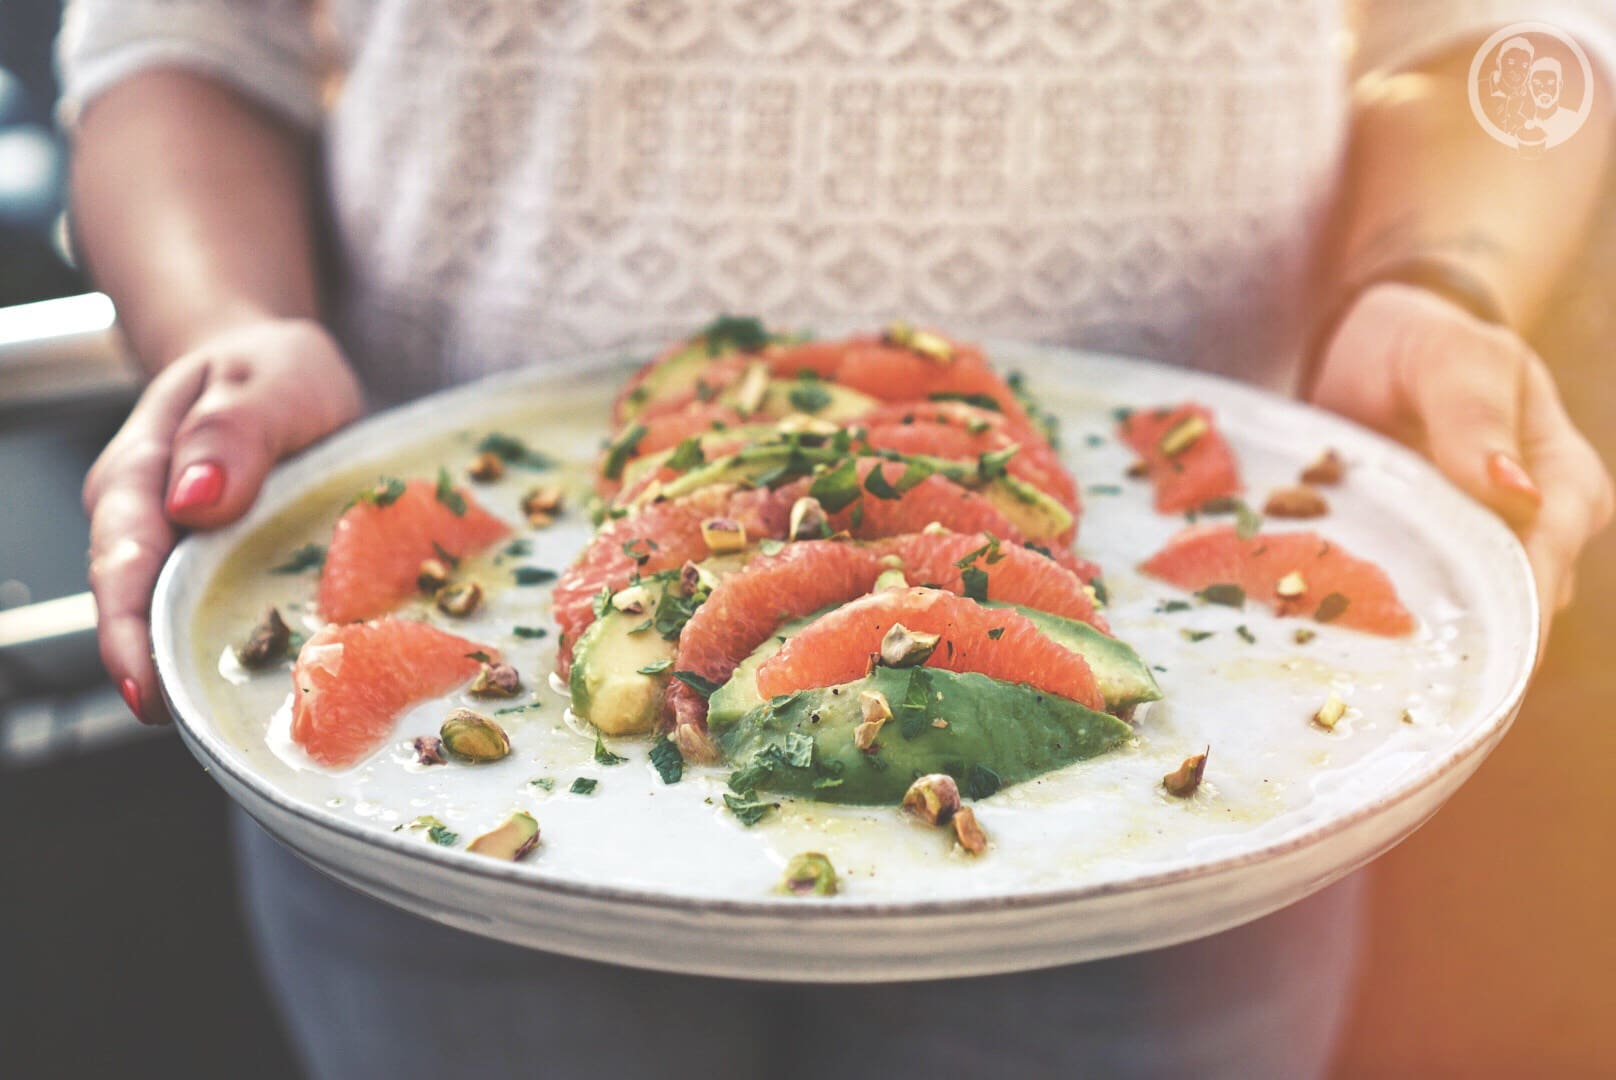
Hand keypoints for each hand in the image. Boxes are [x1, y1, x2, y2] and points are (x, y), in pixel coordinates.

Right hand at [84, 318, 362, 721]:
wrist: (276, 371)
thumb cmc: (269, 371)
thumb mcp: (269, 378)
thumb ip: (234, 431)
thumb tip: (193, 500)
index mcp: (141, 474)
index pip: (122, 562)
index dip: (128, 632)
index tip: (146, 690)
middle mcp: (146, 525)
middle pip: (138, 612)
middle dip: (162, 674)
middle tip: (200, 731)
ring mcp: (181, 556)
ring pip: (178, 625)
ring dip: (204, 672)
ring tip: (242, 725)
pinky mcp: (220, 575)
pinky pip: (221, 620)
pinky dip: (243, 651)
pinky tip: (284, 687)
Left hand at [1309, 283, 1613, 657]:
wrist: (1369, 348)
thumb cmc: (1423, 343)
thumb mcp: (1450, 356)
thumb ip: (1476, 415)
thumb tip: (1519, 498)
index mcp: (1565, 485)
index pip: (1546, 561)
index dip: (1509, 609)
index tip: (1461, 654)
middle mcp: (1533, 534)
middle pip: (1510, 611)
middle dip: (1460, 647)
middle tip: (1397, 688)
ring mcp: (1476, 557)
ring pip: (1461, 621)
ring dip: (1415, 645)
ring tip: (1361, 676)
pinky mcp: (1422, 569)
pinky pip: (1408, 610)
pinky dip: (1377, 626)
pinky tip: (1336, 649)